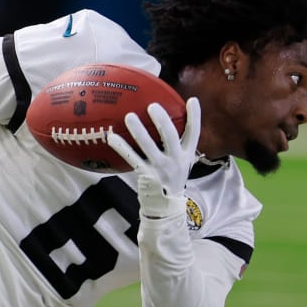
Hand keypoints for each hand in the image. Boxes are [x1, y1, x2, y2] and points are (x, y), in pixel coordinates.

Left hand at [107, 98, 200, 218]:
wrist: (165, 206)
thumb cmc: (170, 177)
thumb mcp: (180, 161)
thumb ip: (176, 144)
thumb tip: (166, 119)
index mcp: (186, 154)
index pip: (194, 133)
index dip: (194, 116)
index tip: (192, 100)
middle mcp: (175, 160)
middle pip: (170, 135)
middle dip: (161, 119)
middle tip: (152, 106)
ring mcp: (160, 168)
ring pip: (148, 145)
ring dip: (138, 130)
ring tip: (129, 116)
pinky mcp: (145, 175)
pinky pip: (131, 157)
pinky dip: (121, 147)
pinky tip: (111, 137)